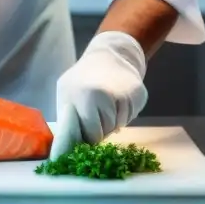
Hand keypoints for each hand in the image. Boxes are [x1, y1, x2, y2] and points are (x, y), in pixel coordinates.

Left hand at [50, 31, 147, 159]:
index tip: (84, 131)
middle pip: (106, 132)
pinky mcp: (140, 95)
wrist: (110, 54)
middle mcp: (108, 97)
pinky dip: (124, 114)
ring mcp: (126, 96)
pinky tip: (117, 100)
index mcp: (87, 97)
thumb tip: (64, 149)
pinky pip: (131, 117)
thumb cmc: (83, 78)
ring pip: (119, 126)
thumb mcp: (66, 93)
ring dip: (111, 121)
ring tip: (105, 103)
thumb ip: (67, 119)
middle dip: (100, 129)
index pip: (91, 134)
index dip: (87, 135)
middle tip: (95, 114)